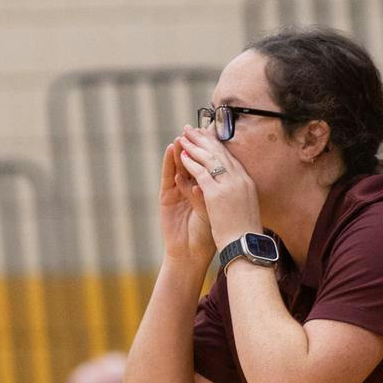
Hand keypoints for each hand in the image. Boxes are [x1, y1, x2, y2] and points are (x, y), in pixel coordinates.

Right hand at [159, 138, 214, 266]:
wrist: (191, 254)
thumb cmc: (209, 236)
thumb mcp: (214, 211)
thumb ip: (210, 196)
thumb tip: (208, 181)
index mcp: (209, 189)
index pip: (210, 165)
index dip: (211, 150)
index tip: (215, 132)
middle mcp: (193, 187)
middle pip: (195, 161)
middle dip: (196, 145)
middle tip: (196, 127)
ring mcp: (178, 191)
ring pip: (180, 166)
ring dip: (181, 150)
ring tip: (183, 135)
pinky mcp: (166, 196)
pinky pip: (168, 176)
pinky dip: (168, 162)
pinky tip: (170, 149)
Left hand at [177, 127, 262, 249]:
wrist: (244, 248)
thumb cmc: (244, 234)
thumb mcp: (245, 209)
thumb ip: (238, 195)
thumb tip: (235, 189)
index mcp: (247, 182)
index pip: (230, 157)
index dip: (217, 145)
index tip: (207, 135)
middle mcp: (240, 180)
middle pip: (220, 153)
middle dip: (205, 139)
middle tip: (193, 128)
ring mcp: (229, 185)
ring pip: (209, 159)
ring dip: (195, 146)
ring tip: (183, 136)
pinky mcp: (216, 194)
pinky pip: (200, 173)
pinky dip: (190, 163)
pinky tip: (181, 156)